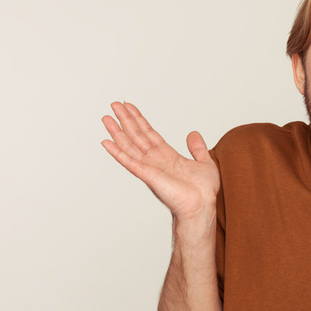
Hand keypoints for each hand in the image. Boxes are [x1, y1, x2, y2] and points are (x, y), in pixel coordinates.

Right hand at [101, 102, 219, 220]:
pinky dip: (117, 152)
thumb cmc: (203, 192)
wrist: (202, 206)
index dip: (139, 120)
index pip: (149, 134)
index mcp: (168, 156)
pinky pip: (130, 162)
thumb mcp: (205, 163)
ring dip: (117, 132)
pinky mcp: (148, 176)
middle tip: (114, 104)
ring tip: (106, 117)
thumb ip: (197, 148)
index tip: (129, 107)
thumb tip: (193, 134)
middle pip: (136, 136)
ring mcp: (150, 168)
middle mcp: (156, 161)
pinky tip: (106, 142)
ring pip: (130, 146)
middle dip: (126, 120)